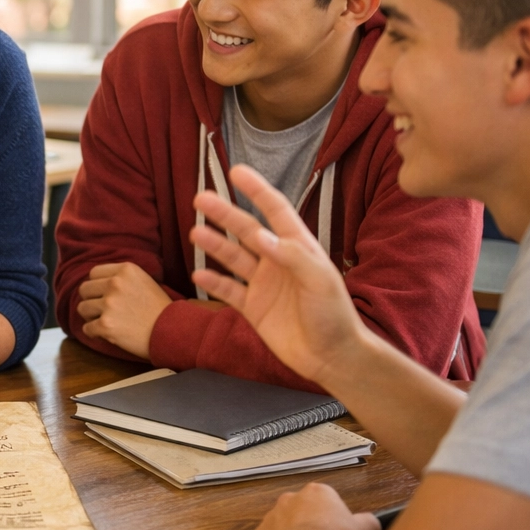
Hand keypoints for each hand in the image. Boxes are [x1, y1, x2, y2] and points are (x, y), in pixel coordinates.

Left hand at [76, 262, 172, 358]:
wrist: (173, 331)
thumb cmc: (160, 309)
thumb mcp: (143, 281)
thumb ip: (121, 277)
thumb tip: (96, 282)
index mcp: (125, 270)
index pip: (93, 273)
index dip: (97, 285)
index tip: (104, 295)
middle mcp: (115, 283)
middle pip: (84, 289)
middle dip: (91, 300)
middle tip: (103, 310)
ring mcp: (109, 305)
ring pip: (82, 308)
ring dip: (91, 317)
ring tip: (106, 322)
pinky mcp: (106, 325)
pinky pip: (86, 328)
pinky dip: (94, 333)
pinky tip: (106, 335)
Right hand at [189, 164, 371, 383]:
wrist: (332, 357)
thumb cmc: (333, 315)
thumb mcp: (320, 280)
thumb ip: (292, 255)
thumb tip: (260, 235)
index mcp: (298, 248)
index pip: (275, 211)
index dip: (257, 190)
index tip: (236, 172)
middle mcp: (277, 261)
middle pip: (246, 230)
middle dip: (224, 213)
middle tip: (200, 198)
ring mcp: (263, 284)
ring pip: (233, 257)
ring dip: (214, 244)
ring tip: (195, 231)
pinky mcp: (253, 308)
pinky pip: (228, 290)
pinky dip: (213, 281)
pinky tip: (199, 272)